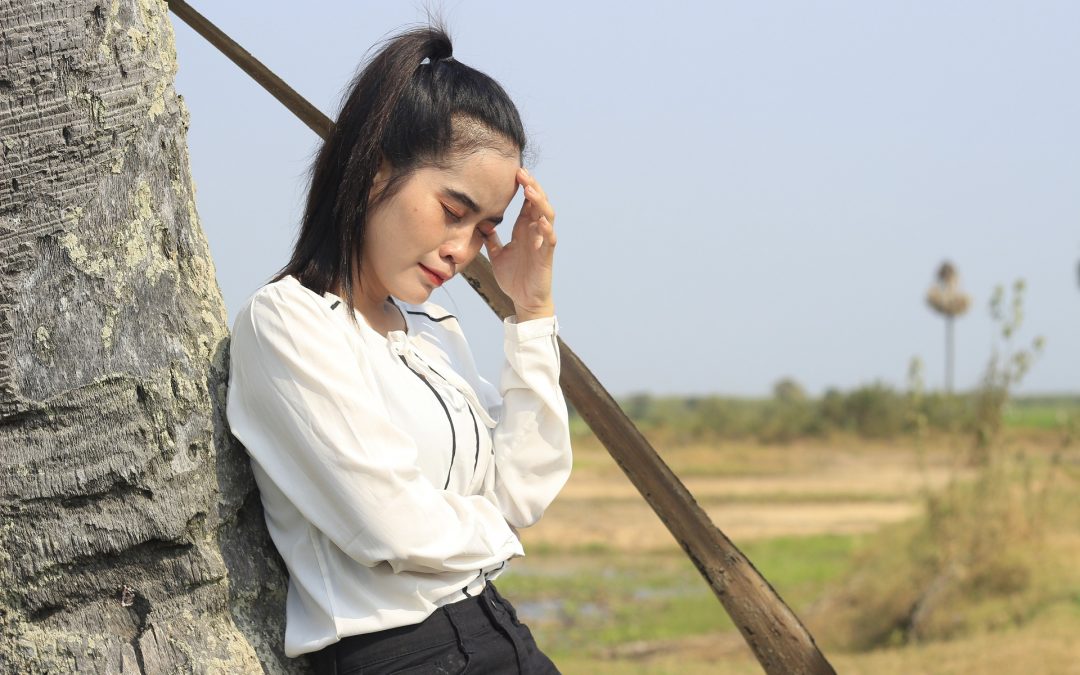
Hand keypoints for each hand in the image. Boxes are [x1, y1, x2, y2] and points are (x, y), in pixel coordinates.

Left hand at [484, 167, 555, 320]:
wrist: (524, 300)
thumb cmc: (514, 278)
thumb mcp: (497, 255)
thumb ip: (491, 239)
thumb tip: (480, 224)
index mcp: (524, 230)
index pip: (526, 203)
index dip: (523, 187)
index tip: (514, 172)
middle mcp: (535, 233)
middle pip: (538, 204)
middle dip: (532, 187)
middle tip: (521, 172)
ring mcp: (542, 243)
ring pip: (547, 217)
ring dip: (540, 203)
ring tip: (530, 190)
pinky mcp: (546, 257)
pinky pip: (550, 240)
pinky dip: (546, 230)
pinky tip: (540, 221)